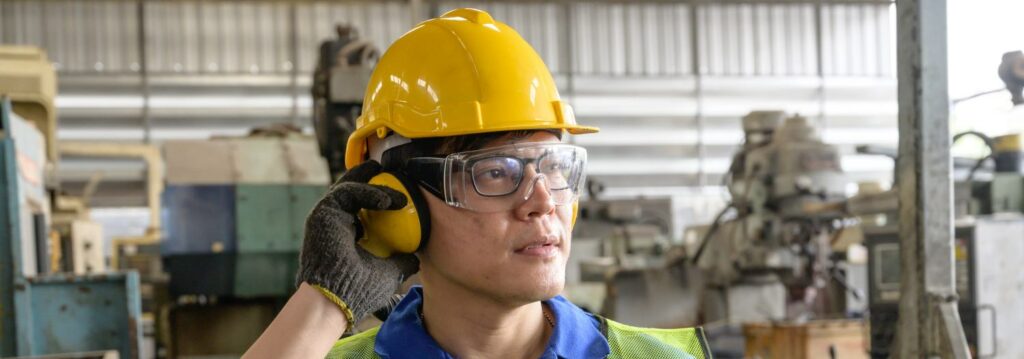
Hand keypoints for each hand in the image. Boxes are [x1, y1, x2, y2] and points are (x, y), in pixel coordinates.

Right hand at [296, 160, 418, 322]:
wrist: (337, 301)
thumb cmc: (359, 290)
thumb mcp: (388, 273)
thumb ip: (400, 262)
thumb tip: (416, 257)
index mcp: (346, 235)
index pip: (361, 207)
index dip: (377, 196)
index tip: (400, 195)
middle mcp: (334, 224)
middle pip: (352, 192)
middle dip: (370, 179)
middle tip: (393, 174)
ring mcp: (327, 217)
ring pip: (350, 188)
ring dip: (375, 186)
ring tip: (399, 194)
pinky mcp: (322, 213)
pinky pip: (347, 192)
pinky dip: (368, 192)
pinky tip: (388, 201)